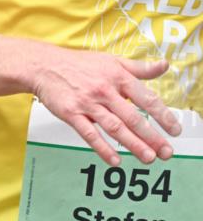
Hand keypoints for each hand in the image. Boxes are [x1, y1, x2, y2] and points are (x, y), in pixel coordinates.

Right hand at [32, 49, 181, 165]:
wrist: (44, 66)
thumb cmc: (78, 64)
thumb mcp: (112, 60)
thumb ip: (139, 67)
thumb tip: (164, 65)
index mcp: (119, 77)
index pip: (147, 99)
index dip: (164, 116)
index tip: (175, 130)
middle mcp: (105, 91)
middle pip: (133, 118)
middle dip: (153, 137)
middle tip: (166, 152)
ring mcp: (88, 104)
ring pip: (115, 127)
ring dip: (133, 144)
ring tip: (148, 158)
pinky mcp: (71, 114)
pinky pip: (90, 134)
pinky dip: (103, 148)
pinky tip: (115, 160)